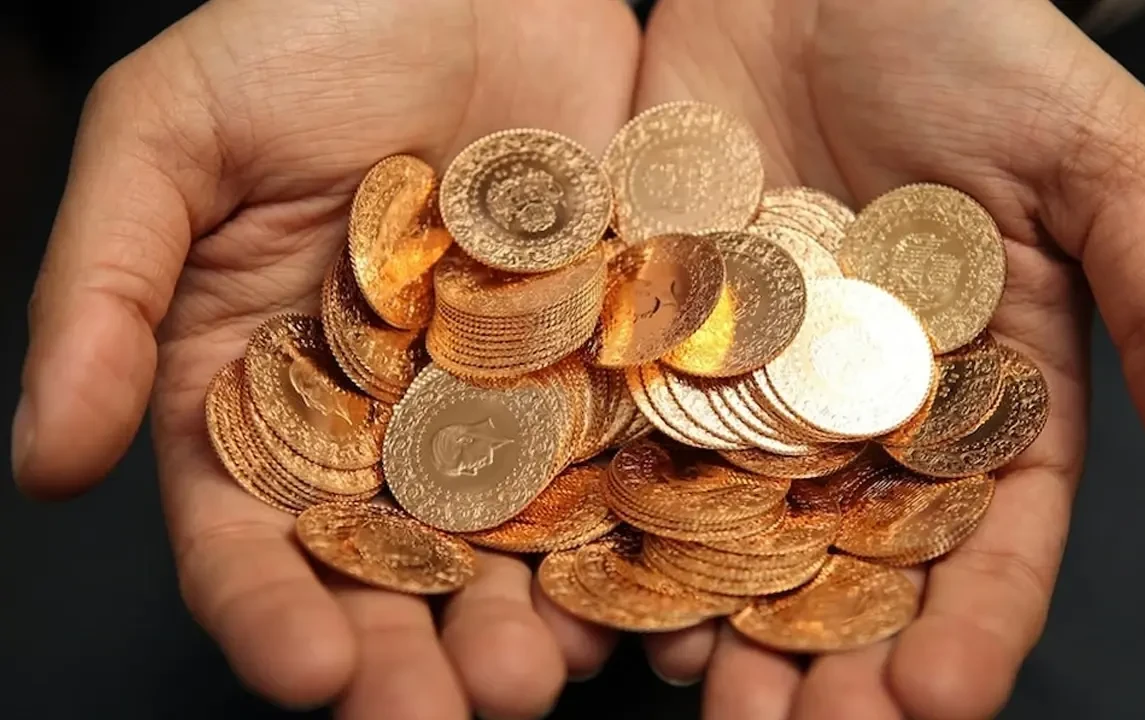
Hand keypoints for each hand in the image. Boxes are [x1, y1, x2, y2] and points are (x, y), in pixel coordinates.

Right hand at [13, 1, 638, 716]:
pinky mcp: (596, 370)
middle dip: (404, 656)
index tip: (304, 673)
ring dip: (515, 627)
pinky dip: (621, 541)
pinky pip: (610, 473)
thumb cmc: (307, 26)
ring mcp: (495, 406)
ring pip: (501, 550)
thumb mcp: (171, 133)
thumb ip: (103, 291)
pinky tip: (631, 597)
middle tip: (438, 717)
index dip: (266, 611)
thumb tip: (49, 457)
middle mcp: (375, 422)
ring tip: (534, 681)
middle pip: (381, 571)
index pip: (243, 534)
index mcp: (254, 390)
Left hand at [635, 0, 1144, 716]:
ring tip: (693, 695)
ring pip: (734, 526)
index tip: (939, 704)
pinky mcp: (658, 329)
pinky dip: (612, 509)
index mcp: (983, 391)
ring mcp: (752, 377)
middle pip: (852, 562)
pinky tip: (588, 584)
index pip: (989, 538)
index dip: (971, 625)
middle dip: (831, 660)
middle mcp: (864, 407)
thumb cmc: (980, 43)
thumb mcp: (1100, 165)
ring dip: (712, 618)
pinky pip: (633, 434)